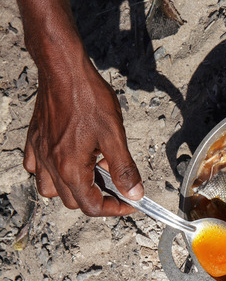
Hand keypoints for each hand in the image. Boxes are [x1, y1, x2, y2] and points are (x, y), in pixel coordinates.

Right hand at [24, 52, 143, 215]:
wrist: (64, 71)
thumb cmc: (88, 98)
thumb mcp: (115, 135)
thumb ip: (124, 168)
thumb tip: (134, 193)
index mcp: (70, 167)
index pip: (91, 206)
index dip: (115, 209)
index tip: (130, 203)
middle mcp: (51, 165)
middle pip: (73, 201)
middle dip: (97, 200)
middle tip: (118, 187)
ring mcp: (40, 153)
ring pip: (51, 189)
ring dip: (73, 189)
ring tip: (94, 173)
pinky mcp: (35, 141)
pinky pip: (37, 168)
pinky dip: (51, 173)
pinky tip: (68, 161)